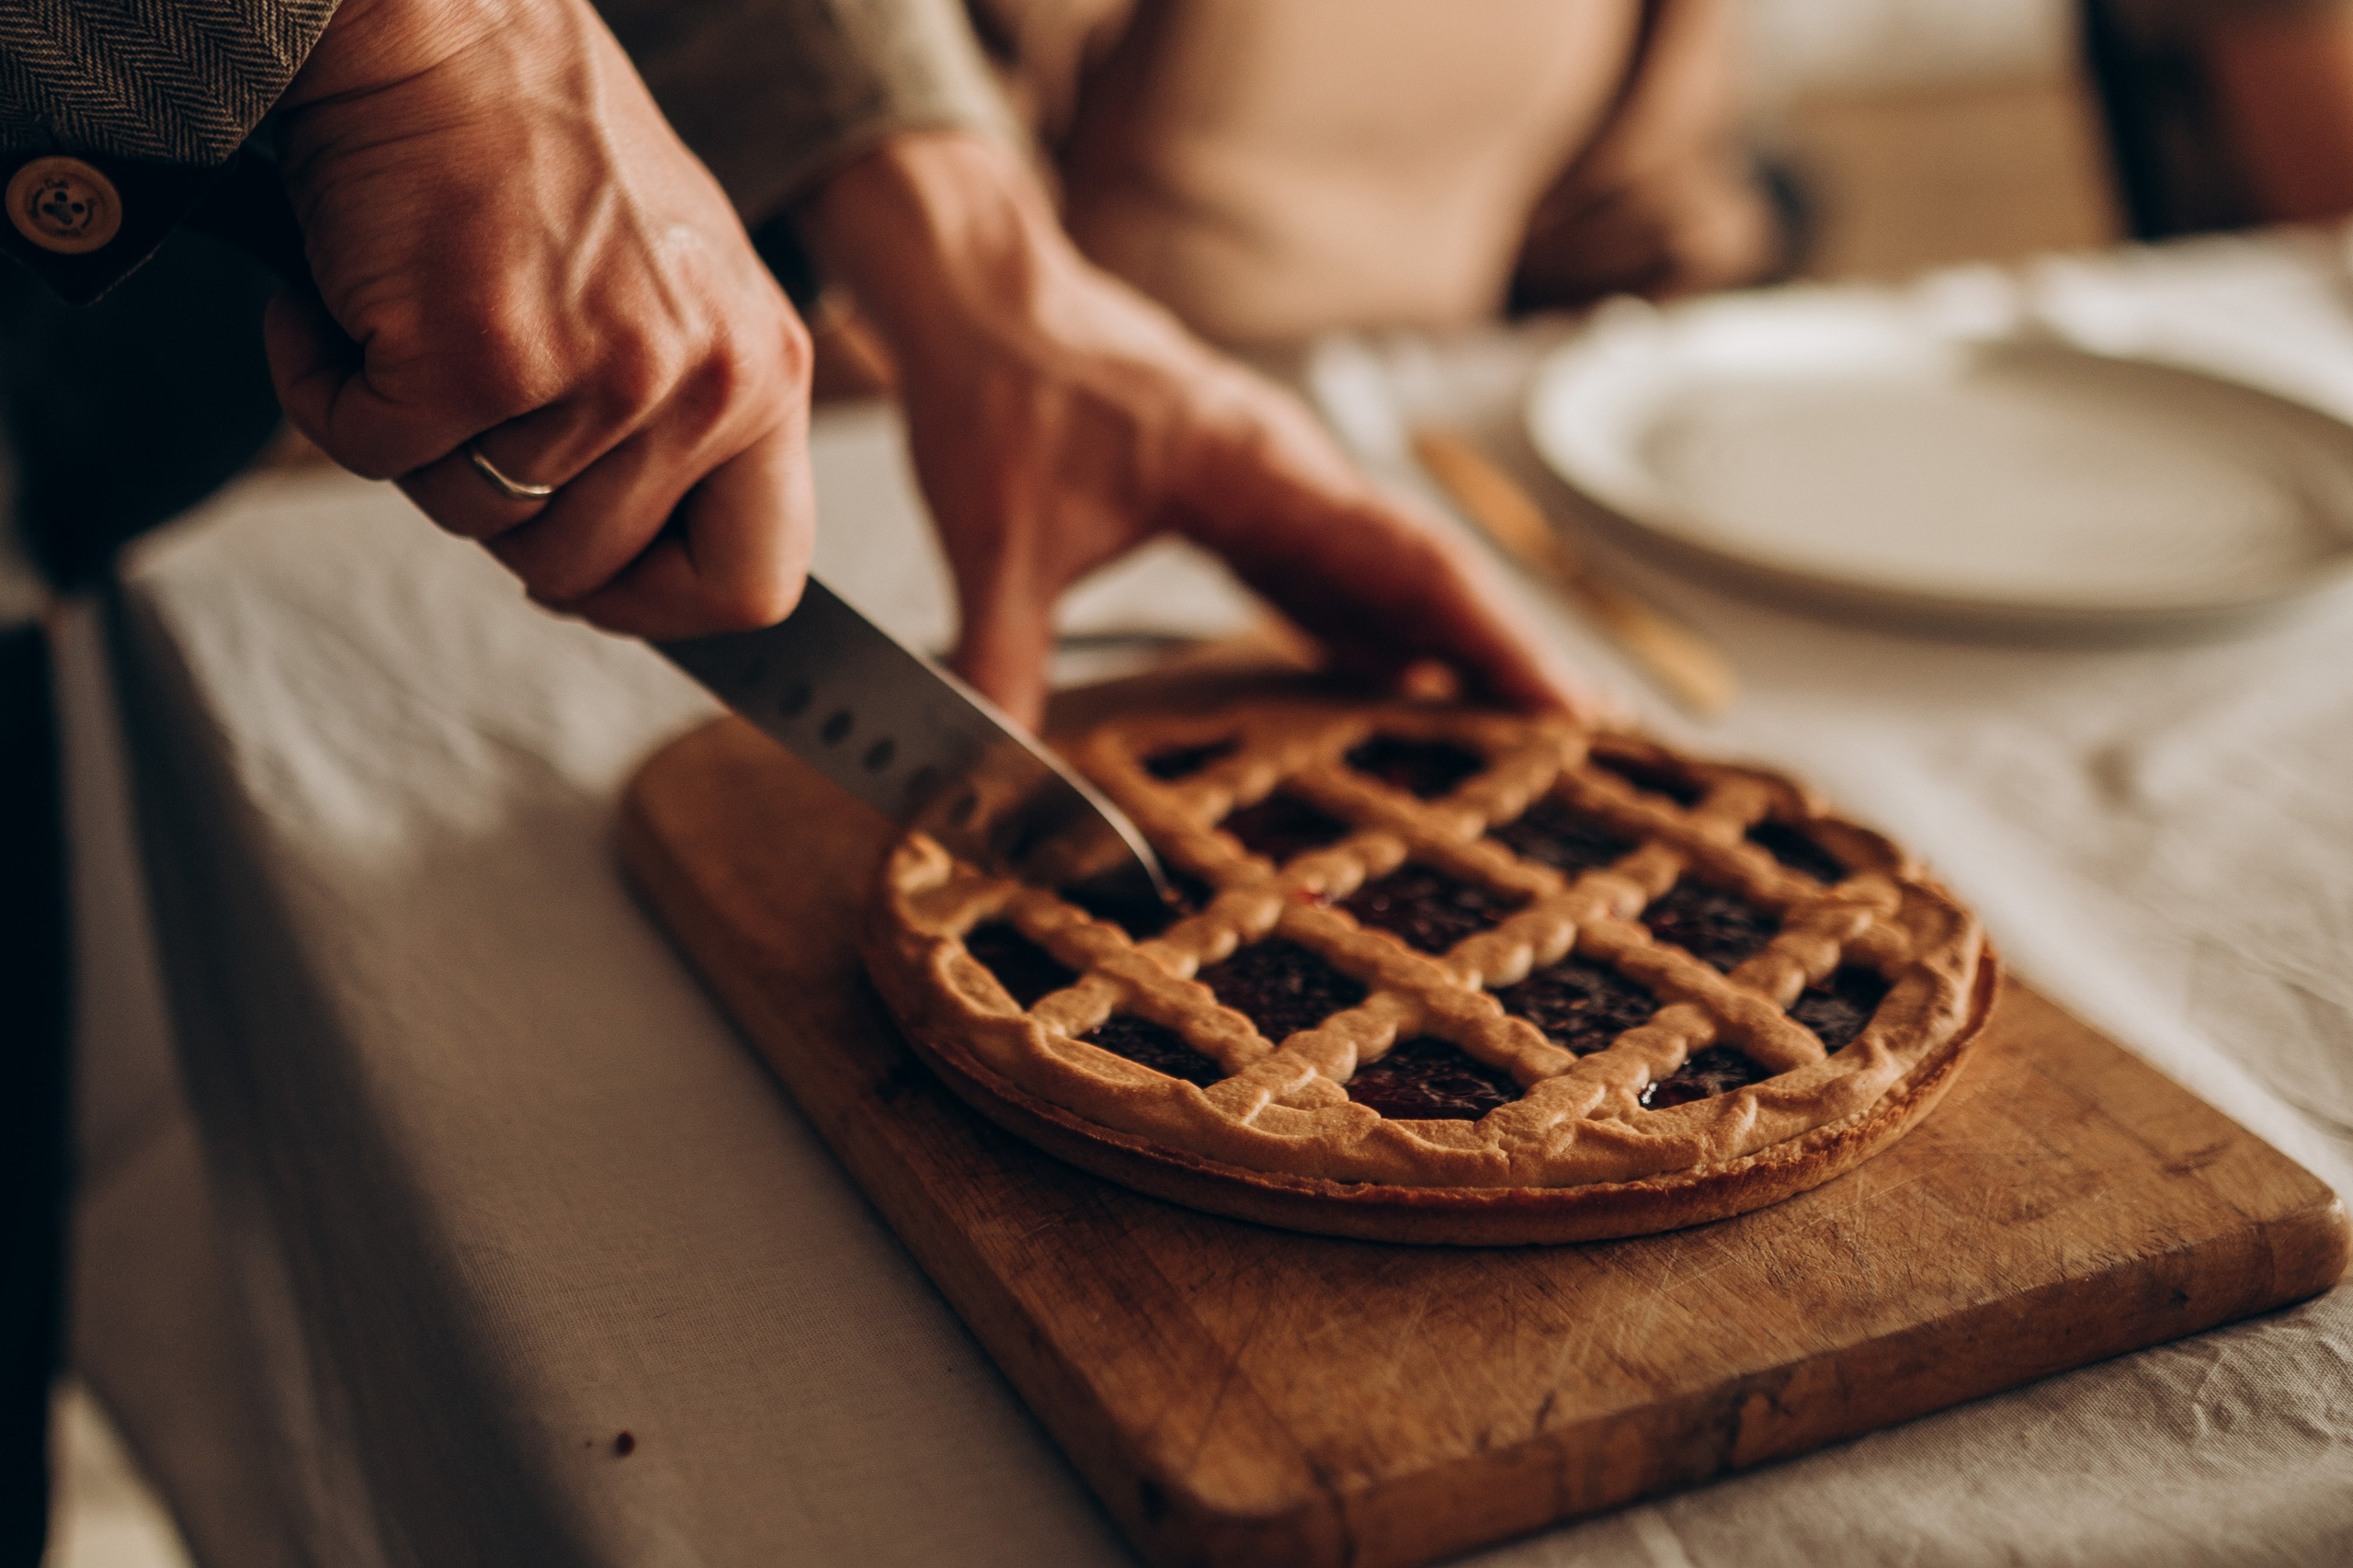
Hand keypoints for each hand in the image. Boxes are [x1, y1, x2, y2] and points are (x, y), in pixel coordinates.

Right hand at [266, 0, 813, 637]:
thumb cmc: (540, 148)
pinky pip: (373, 453)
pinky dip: (326, 387)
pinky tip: (347, 300)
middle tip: (469, 402)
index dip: (660, 608)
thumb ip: (682, 423)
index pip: (758, 584)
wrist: (440, 23)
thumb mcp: (676, 291)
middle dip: (503, 512)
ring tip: (422, 318)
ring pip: (475, 519)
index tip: (595, 584)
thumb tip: (646, 572)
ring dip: (415, 440)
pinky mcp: (483, 357)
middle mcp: (708, 383)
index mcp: (770, 373)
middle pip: (584, 569)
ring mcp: (601, 376)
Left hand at [800, 132, 1586, 727]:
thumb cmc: (997, 386)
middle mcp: (1287, 471)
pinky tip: (1390, 682)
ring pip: (1384, 569)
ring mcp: (1270, 478)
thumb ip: (1003, 662)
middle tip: (1578, 747)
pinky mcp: (1239, 490)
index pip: (1411, 564)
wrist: (979, 289)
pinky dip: (1373, 626)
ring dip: (1446, 644)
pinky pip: (1329, 567)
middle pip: (1425, 572)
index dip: (1493, 642)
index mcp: (1259, 471)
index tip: (1563, 709)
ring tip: (1511, 733)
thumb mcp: (995, 537)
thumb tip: (992, 790)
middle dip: (1501, 658)